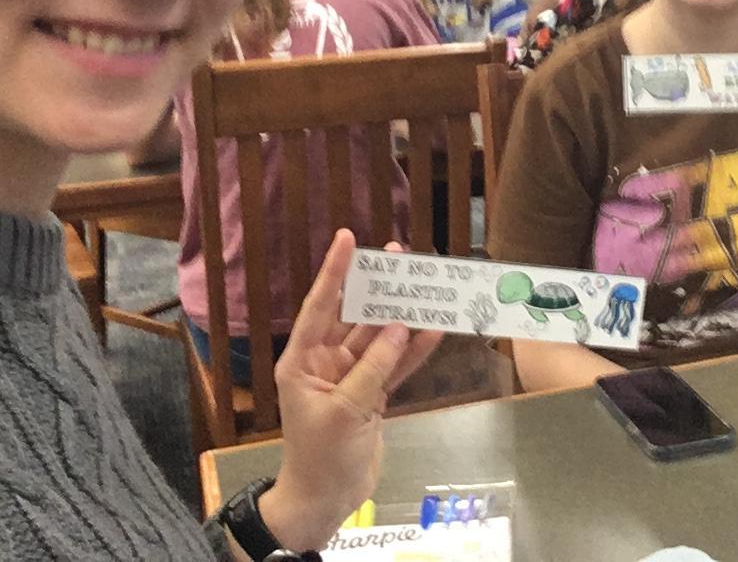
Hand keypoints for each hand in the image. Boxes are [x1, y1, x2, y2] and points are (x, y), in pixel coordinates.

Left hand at [257, 232, 442, 551]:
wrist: (326, 500)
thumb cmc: (321, 456)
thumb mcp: (344, 411)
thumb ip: (373, 368)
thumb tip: (400, 329)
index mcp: (302, 360)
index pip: (320, 306)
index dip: (335, 271)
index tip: (347, 237)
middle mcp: (324, 361)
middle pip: (354, 316)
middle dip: (376, 288)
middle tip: (400, 256)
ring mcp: (351, 377)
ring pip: (379, 338)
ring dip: (401, 316)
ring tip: (424, 286)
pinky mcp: (371, 394)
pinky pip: (394, 365)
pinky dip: (413, 351)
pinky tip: (434, 329)